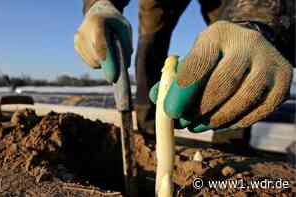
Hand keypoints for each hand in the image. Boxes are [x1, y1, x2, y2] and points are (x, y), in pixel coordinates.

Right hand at [74, 0, 132, 82]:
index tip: (110, 71)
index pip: (100, 42)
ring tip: (109, 51)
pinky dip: (98, 61)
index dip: (105, 56)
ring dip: (104, 63)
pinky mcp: (76, 46)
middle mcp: (84, 30)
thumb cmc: (115, 23)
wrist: (99, 13)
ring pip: (94, 62)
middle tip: (118, 63)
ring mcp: (78, 39)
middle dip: (110, 64)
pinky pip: (90, 62)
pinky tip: (101, 52)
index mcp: (98, 22)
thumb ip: (126, 45)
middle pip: (97, 56)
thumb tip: (124, 67)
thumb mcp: (125, 29)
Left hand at [149, 21, 292, 131]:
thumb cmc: (214, 56)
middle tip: (184, 123)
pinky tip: (219, 124)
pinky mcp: (282, 83)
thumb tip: (155, 98)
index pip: (199, 64)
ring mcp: (269, 63)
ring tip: (197, 126)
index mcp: (219, 34)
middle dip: (199, 110)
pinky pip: (257, 111)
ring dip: (216, 120)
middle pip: (222, 84)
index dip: (182, 92)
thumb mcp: (193, 57)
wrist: (250, 48)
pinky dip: (234, 122)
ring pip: (243, 100)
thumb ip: (174, 78)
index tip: (171, 112)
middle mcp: (247, 45)